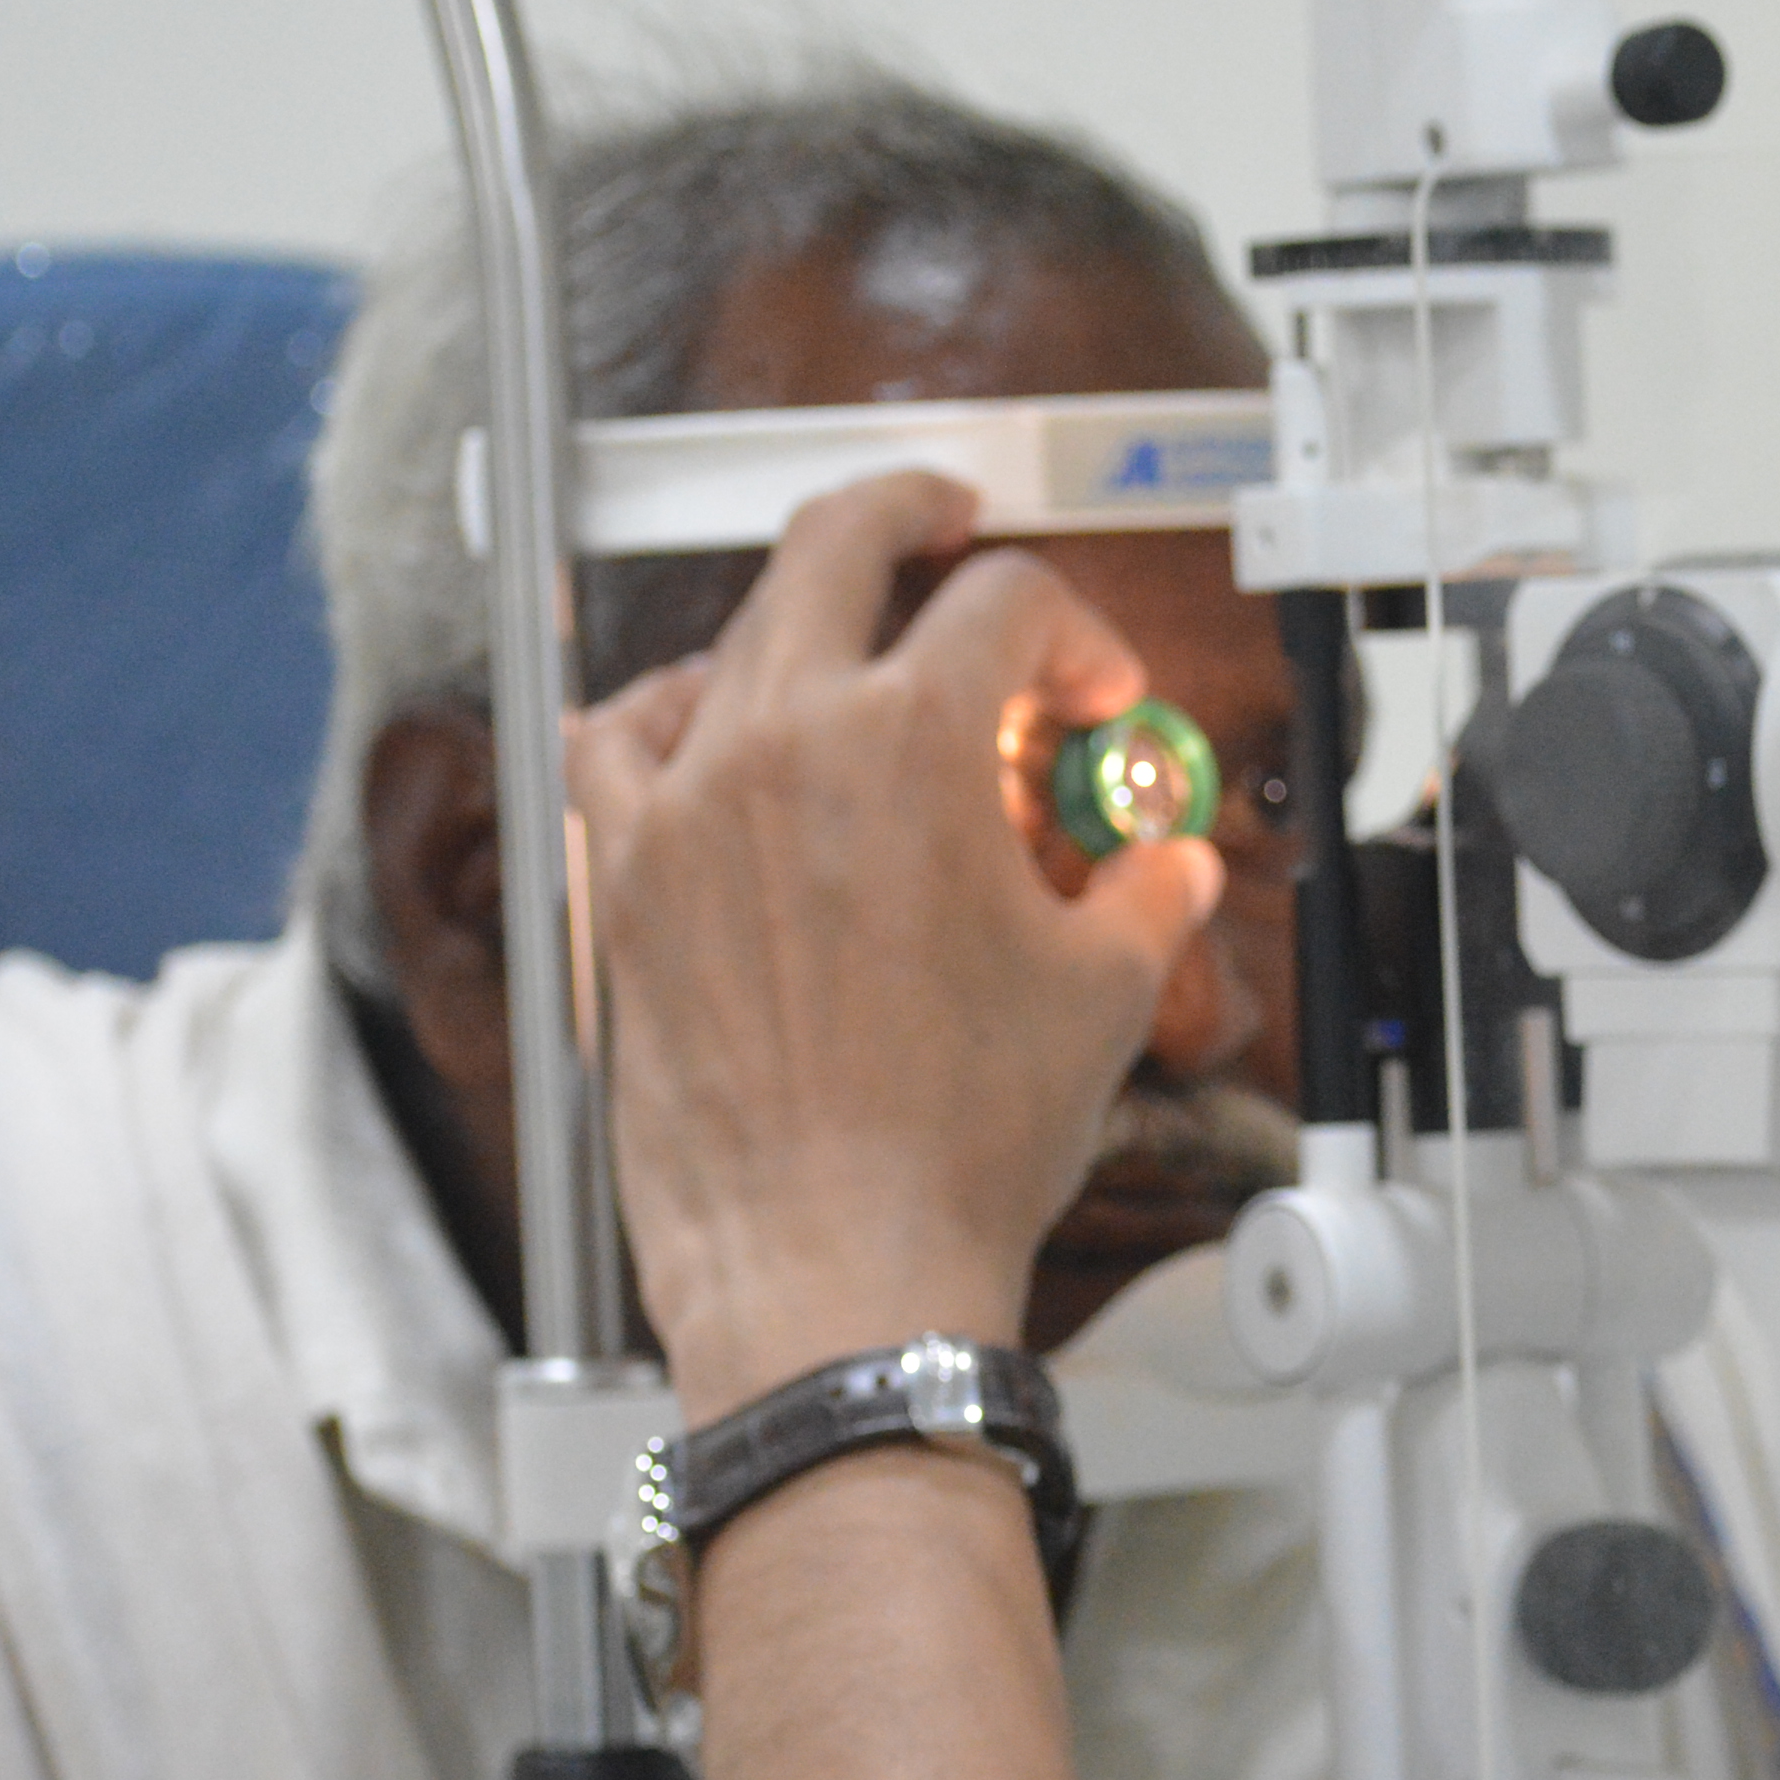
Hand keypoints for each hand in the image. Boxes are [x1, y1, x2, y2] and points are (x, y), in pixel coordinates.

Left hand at [569, 470, 1225, 1421]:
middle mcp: (782, 741)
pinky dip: (662, 721)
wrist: (833, 1263)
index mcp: (912, 737)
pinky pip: (615, 747)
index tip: (1094, 698)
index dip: (1077, 638)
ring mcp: (683, 805)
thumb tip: (1164, 865)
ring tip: (841, 665)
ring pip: (727, 641)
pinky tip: (697, 741)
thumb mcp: (1106, 993)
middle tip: (950, 522)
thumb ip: (1148, 892)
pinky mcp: (621, 881)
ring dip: (797, 630)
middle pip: (839, 544)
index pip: (1008, 603)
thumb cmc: (956, 1143)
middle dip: (913, 515)